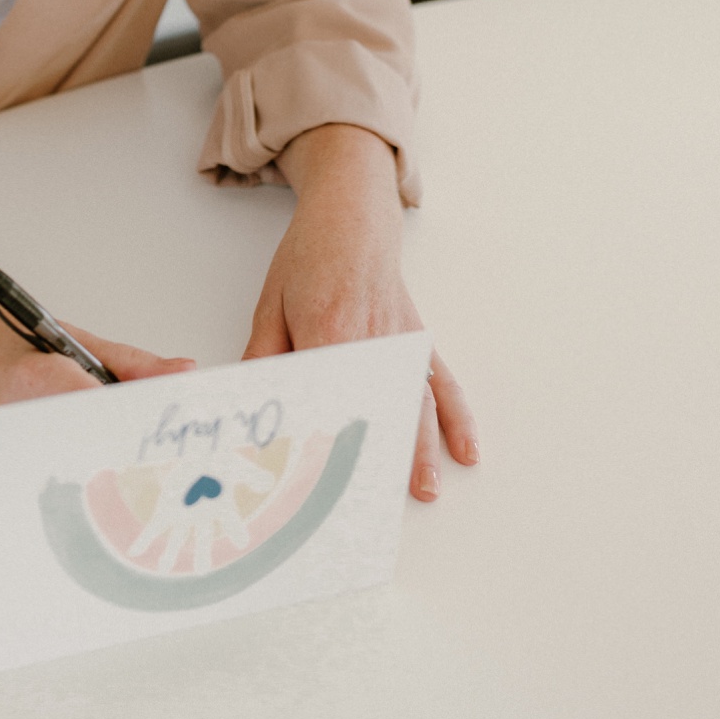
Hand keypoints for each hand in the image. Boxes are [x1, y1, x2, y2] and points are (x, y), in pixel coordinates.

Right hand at [0, 202, 191, 489]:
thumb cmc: (15, 345)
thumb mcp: (80, 342)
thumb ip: (136, 366)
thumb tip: (186, 376)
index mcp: (33, 379)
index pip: (95, 415)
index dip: (136, 439)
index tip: (170, 461)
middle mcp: (6, 423)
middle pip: (81, 462)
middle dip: (125, 480)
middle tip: (167, 500)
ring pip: (59, 493)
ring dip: (99, 502)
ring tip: (137, 513)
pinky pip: (36, 503)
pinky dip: (70, 509)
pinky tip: (96, 513)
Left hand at [246, 124, 478, 501]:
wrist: (352, 213)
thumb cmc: (308, 256)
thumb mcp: (271, 303)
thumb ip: (264, 357)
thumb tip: (254, 401)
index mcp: (327, 331)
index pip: (326, 398)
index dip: (322, 441)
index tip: (321, 483)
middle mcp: (371, 340)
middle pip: (375, 409)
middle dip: (374, 458)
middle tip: (371, 505)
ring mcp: (399, 341)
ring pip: (413, 403)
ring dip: (419, 449)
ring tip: (421, 490)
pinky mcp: (416, 338)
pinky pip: (441, 382)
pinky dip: (456, 417)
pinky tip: (465, 449)